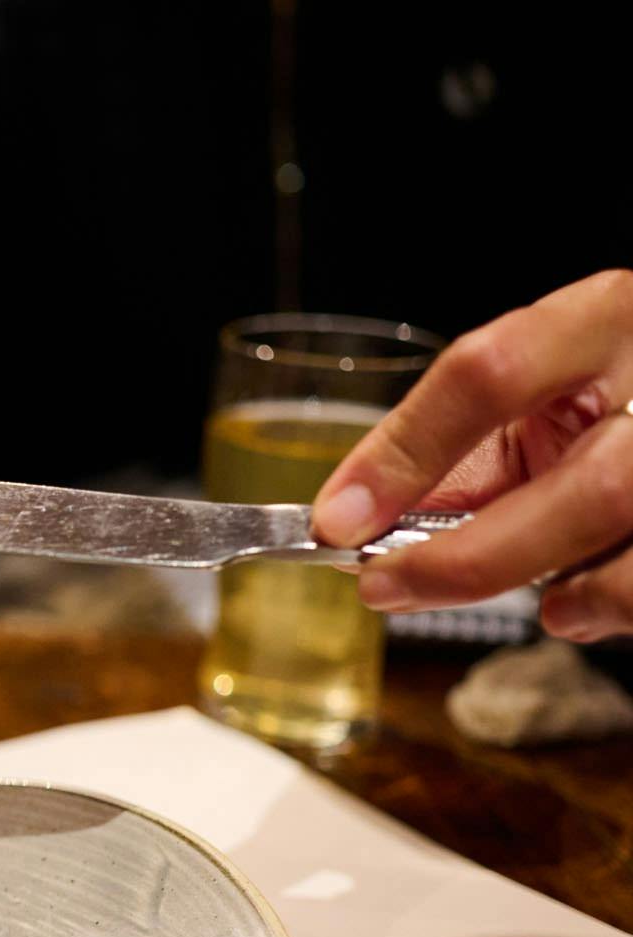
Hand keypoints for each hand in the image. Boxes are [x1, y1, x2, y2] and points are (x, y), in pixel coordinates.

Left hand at [312, 271, 632, 640]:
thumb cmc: (597, 399)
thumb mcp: (530, 401)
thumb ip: (450, 456)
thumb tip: (354, 528)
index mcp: (602, 321)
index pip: (493, 373)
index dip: (407, 454)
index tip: (340, 519)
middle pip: (588, 485)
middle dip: (467, 558)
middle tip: (388, 588)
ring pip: (631, 538)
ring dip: (561, 591)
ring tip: (537, 605)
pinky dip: (607, 607)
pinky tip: (583, 603)